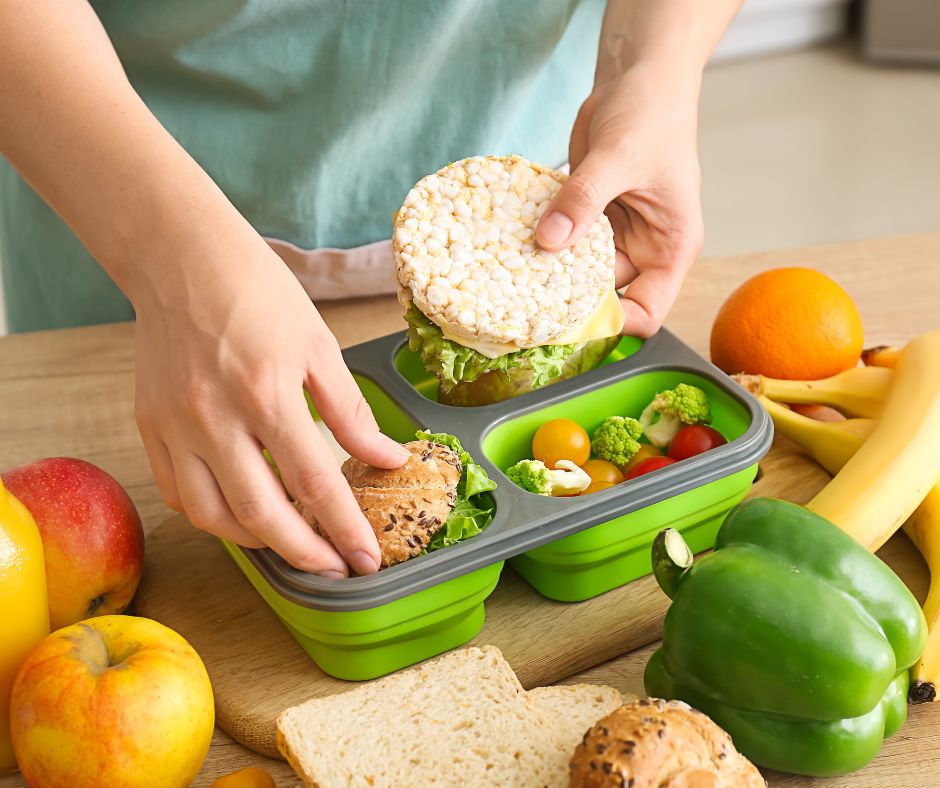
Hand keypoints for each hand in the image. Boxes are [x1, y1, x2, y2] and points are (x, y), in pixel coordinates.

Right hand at [133, 233, 410, 577]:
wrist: (182, 257)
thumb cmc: (257, 293)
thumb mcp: (320, 345)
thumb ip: (350, 412)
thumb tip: (387, 458)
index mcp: (268, 394)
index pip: (316, 484)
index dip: (346, 529)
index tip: (366, 560)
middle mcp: (215, 418)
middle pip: (262, 514)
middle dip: (305, 553)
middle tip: (334, 567)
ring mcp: (175, 426)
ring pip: (213, 516)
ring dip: (258, 542)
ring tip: (292, 542)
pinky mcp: (150, 425)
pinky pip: (177, 492)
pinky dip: (212, 515)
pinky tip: (241, 514)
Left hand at [536, 62, 704, 336]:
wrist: (635, 79)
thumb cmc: (651, 114)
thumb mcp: (619, 157)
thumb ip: (583, 201)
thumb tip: (548, 241)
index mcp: (670, 249)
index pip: (647, 311)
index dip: (612, 323)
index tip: (568, 318)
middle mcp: (643, 250)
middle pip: (604, 298)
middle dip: (566, 302)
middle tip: (522, 304)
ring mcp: (612, 236)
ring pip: (575, 274)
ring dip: (546, 274)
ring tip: (508, 278)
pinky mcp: (586, 219)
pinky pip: (559, 243)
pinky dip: (538, 245)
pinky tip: (509, 246)